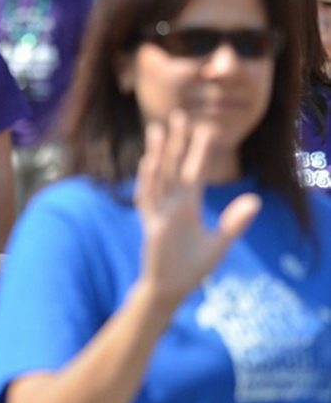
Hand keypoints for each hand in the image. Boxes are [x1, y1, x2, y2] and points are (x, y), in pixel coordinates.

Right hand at [134, 111, 261, 310]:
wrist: (171, 288)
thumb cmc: (191, 266)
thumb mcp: (219, 243)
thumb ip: (235, 221)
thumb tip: (255, 200)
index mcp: (188, 204)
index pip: (196, 171)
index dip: (200, 151)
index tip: (207, 128)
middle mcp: (172, 202)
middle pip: (174, 166)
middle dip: (176, 141)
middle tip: (179, 114)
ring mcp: (160, 211)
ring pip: (158, 176)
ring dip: (158, 153)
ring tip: (158, 129)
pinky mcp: (152, 224)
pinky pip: (148, 198)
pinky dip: (148, 180)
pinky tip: (148, 162)